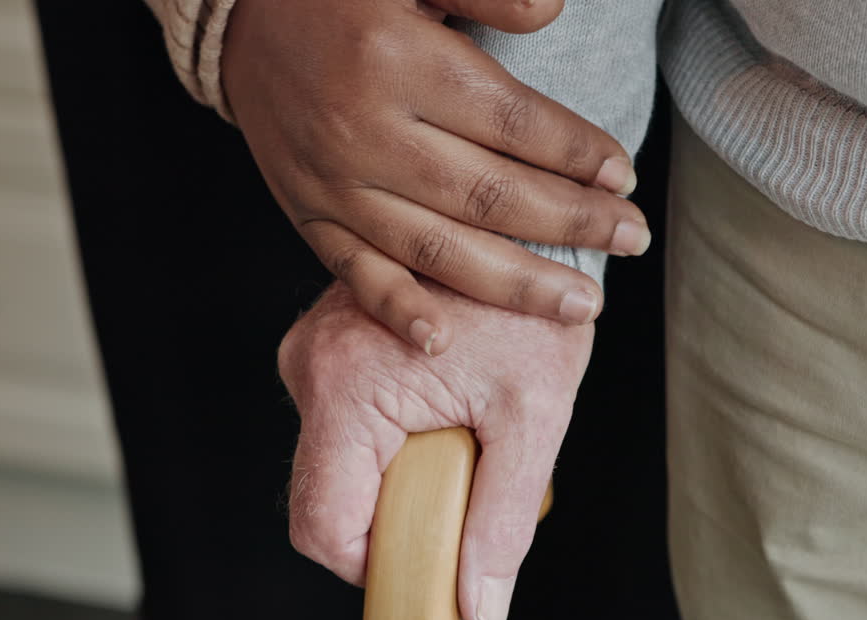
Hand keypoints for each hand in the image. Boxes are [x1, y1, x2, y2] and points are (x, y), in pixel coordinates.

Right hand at [223, 0, 648, 354]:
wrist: (232, 16)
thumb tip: (554, 14)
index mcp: (398, 61)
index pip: (512, 122)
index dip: (577, 153)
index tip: (624, 175)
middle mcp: (366, 132)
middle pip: (491, 195)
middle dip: (573, 223)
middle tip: (634, 239)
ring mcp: (334, 184)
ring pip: (439, 250)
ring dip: (518, 284)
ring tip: (582, 304)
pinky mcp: (308, 216)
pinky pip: (356, 273)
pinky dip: (398, 310)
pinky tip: (444, 340)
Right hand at [279, 281, 591, 619]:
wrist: (526, 224)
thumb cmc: (536, 305)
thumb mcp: (533, 413)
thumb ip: (501, 516)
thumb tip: (479, 608)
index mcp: (346, 383)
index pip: (323, 525)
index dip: (375, 563)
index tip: (433, 552)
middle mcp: (310, 364)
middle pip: (329, 499)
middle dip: (397, 514)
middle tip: (468, 475)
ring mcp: (313, 352)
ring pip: (339, 466)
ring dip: (400, 476)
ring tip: (464, 430)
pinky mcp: (329, 348)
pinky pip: (347, 428)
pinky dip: (395, 442)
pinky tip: (447, 409)